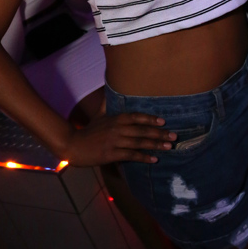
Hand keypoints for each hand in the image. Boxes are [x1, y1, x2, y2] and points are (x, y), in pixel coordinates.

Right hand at [61, 112, 176, 165]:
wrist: (73, 145)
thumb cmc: (88, 131)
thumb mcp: (98, 115)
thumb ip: (106, 104)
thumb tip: (108, 88)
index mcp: (115, 118)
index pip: (136, 117)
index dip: (150, 119)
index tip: (163, 121)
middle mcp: (117, 129)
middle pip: (142, 130)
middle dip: (160, 133)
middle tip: (174, 136)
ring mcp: (115, 141)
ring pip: (139, 143)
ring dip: (155, 145)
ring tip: (169, 147)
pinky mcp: (112, 154)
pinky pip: (131, 155)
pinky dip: (144, 157)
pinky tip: (154, 159)